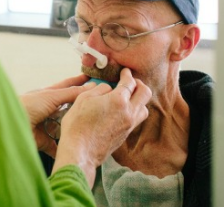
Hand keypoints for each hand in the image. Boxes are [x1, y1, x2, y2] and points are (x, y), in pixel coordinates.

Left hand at [19, 74, 92, 157]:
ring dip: (74, 128)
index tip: (92, 78)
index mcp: (48, 95)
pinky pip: (57, 146)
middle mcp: (48, 109)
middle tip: (97, 107)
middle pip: (68, 108)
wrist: (10, 125)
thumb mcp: (51, 96)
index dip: (79, 82)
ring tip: (91, 129)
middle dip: (80, 108)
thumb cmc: (27, 105)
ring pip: (64, 127)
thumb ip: (71, 93)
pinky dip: (64, 148)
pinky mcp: (44, 141)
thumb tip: (90, 88)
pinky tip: (76, 147)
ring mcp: (47, 125)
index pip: (67, 86)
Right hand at [52, 68, 151, 186]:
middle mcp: (129, 112)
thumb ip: (98, 89)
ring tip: (128, 97)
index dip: (127, 74)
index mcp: (118, 100)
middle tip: (130, 82)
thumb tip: (107, 88)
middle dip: (139, 84)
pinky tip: (122, 110)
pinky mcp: (125, 135)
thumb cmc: (78, 125)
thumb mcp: (83, 99)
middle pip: (145, 93)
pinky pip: (137, 119)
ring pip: (144, 108)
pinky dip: (134, 111)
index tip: (124, 72)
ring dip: (139, 100)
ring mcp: (129, 125)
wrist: (80, 153)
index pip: (130, 82)